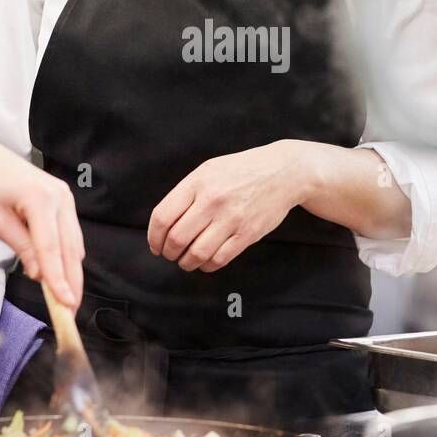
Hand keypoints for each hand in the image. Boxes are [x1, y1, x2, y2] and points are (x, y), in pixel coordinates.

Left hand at [0, 127, 84, 307]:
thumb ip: (21, 247)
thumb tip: (40, 275)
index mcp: (40, 198)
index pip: (51, 248)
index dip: (59, 279)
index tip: (65, 304)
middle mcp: (60, 196)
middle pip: (70, 248)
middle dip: (72, 281)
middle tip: (70, 311)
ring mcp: (65, 196)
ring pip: (74, 243)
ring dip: (71, 271)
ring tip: (66, 299)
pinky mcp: (63, 200)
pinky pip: (69, 234)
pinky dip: (66, 256)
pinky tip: (60, 274)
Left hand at [148, 141, 310, 272]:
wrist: (282, 171)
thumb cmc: (240, 171)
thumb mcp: (209, 170)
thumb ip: (186, 193)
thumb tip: (163, 225)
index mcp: (197, 182)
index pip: (163, 217)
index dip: (154, 237)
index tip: (156, 245)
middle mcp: (212, 200)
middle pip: (177, 238)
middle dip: (169, 252)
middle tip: (170, 254)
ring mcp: (231, 218)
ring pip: (197, 254)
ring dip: (186, 263)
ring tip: (186, 261)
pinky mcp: (248, 233)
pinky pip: (219, 259)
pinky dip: (207, 266)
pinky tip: (205, 262)